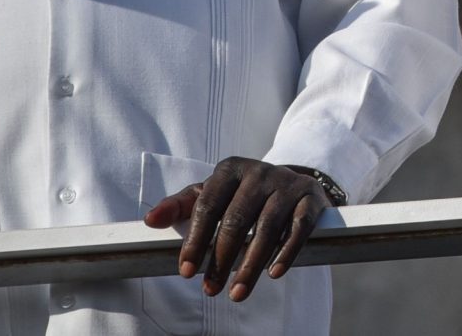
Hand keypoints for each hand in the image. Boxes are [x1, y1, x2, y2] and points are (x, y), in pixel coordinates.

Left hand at [143, 157, 332, 300]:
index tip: (187, 272)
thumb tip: (150, 220)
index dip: (195, 241)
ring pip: (267, 228)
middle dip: (222, 260)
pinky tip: (274, 273)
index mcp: (230, 170)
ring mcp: (288, 184)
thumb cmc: (242, 194)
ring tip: (237, 293)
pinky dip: (286, 252)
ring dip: (251, 265)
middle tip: (211, 290)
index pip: (207, 206)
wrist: (293, 182)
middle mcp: (260, 172)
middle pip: (237, 220)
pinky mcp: (311, 198)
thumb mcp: (212, 194)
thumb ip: (181, 207)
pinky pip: (299, 227)